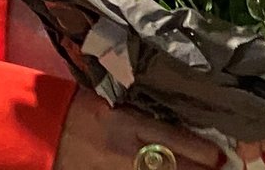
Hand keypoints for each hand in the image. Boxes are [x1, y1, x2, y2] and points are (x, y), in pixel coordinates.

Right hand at [54, 93, 225, 169]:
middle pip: (168, 164)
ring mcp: (112, 168)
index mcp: (126, 121)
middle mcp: (123, 148)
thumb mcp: (114, 101)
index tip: (219, 157)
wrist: (45, 128)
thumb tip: (182, 118)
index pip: (169, 137)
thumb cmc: (83, 108)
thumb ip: (144, 111)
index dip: (197, 150)